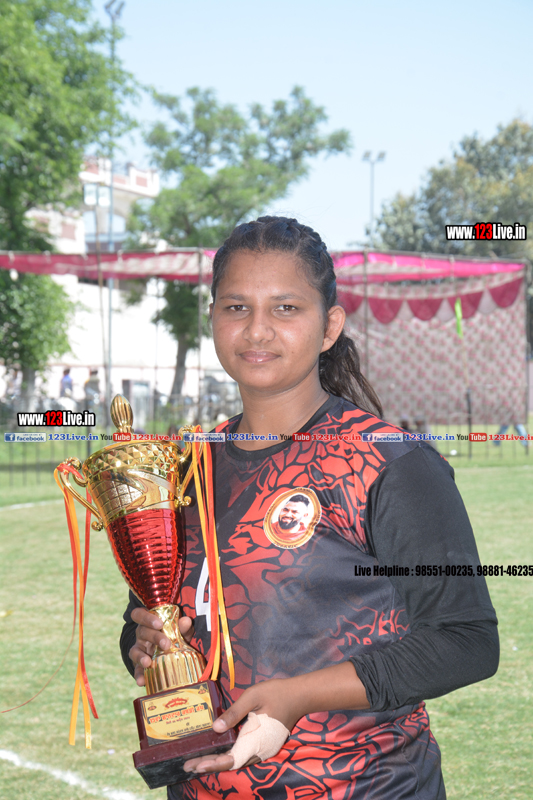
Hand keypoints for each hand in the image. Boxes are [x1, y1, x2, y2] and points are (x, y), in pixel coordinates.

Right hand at [128, 606, 193, 686]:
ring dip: (140, 657)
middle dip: (154, 637)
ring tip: (147, 663)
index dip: (146, 618)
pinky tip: (142, 681)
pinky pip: (136, 670)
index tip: (159, 623)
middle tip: (166, 644)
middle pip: (142, 632)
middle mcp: (141, 635)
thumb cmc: (172, 636)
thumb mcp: (179, 630)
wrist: (169, 651)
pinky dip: (138, 675)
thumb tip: (186, 621)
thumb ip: (182, 626)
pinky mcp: (139, 665)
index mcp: (148, 622)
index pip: (139, 614)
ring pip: (135, 651)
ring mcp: (139, 650)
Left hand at [183, 661, 369, 775]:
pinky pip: (244, 755)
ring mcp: (263, 750)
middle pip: (232, 763)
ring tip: (198, 762)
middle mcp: (260, 751)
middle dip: (210, 765)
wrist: (300, 696)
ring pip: (238, 761)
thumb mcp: (253, 696)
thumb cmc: (276, 693)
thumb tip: (215, 728)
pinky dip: (229, 757)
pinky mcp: (263, 745)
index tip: (195, 765)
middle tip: (187, 766)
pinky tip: (218, 752)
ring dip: (218, 762)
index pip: (231, 759)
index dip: (212, 764)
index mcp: (256, 740)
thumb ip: (234, 712)